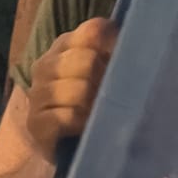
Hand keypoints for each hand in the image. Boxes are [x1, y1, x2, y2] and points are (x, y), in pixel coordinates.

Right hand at [26, 18, 116, 163]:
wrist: (66, 146)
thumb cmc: (93, 105)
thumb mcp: (107, 73)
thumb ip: (118, 53)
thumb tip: (141, 42)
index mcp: (65, 45)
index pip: (94, 31)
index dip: (115, 47)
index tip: (125, 65)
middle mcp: (46, 65)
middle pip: (87, 60)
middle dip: (105, 81)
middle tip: (111, 98)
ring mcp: (37, 94)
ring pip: (79, 90)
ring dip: (96, 106)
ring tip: (98, 114)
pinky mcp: (35, 123)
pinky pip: (67, 117)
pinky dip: (82, 124)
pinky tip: (85, 128)